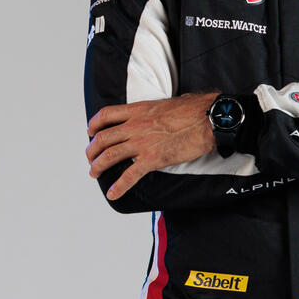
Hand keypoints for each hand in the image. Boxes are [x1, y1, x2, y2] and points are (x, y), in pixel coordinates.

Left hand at [87, 92, 218, 200]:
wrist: (207, 119)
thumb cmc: (194, 109)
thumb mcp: (166, 104)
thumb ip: (154, 112)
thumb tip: (156, 115)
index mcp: (138, 111)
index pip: (106, 115)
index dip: (94, 124)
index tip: (91, 131)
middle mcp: (135, 126)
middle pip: (103, 138)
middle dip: (92, 150)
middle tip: (91, 158)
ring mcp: (142, 143)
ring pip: (110, 156)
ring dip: (98, 166)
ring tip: (94, 173)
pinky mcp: (152, 159)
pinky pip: (130, 175)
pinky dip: (119, 186)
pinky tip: (113, 194)